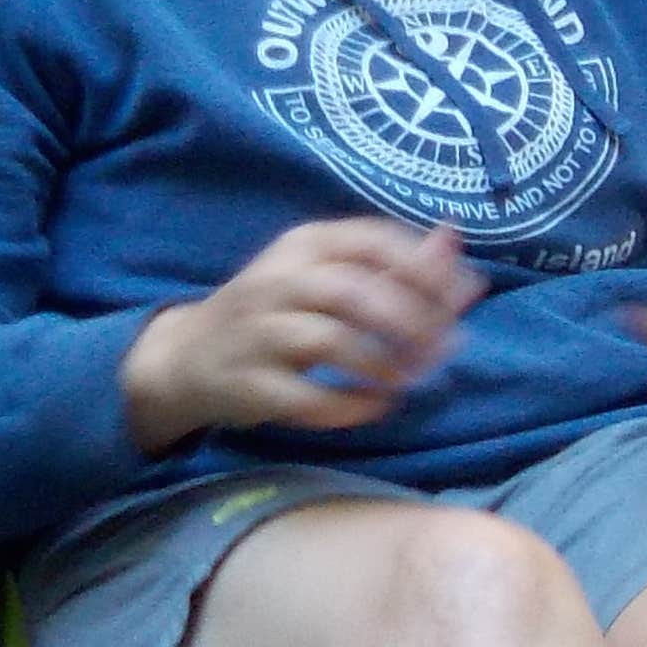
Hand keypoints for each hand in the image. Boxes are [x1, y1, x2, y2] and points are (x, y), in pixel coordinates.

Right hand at [121, 219, 479, 452]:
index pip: (373, 241)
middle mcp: (279, 280)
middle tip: (439, 350)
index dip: (424, 271)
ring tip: (407, 379)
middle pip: (357, 292)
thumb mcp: (328, 274)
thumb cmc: (277, 312)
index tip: (458, 300)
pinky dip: (351, 405)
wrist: (188, 357)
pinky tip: (376, 405)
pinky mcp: (250, 383)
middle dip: (411, 323)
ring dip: (384, 364)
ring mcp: (259, 332)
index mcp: (305, 244)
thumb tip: (455, 242)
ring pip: (332, 341)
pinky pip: (307, 397)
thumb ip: (393, 263)